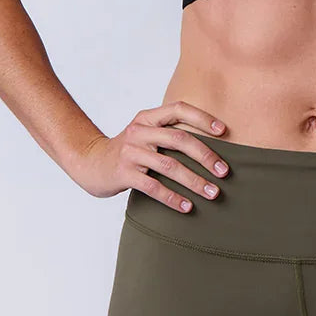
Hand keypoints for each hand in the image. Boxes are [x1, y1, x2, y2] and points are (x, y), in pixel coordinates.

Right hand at [69, 100, 230, 211]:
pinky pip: (153, 187)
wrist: (90, 163)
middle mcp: (139, 131)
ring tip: (213, 193)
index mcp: (147, 117)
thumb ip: (169, 134)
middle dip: (206, 156)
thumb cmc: (129, 151)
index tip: (224, 131)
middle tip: (225, 172)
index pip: (178, 109)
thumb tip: (211, 147)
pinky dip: (173, 198)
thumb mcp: (145, 134)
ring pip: (170, 166)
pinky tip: (187, 207)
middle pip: (179, 139)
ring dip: (195, 181)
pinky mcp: (123, 174)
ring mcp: (130, 152)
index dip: (202, 118)